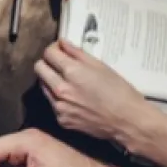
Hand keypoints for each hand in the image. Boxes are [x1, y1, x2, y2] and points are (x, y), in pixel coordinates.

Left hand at [36, 40, 162, 149]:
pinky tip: (74, 98)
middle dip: (48, 62)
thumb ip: (77, 53)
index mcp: (72, 72)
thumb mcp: (101, 66)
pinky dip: (59, 98)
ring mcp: (60, 106)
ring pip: (43, 85)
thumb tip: (63, 44)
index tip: (60, 49)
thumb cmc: (120, 93)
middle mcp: (61, 89)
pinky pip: (52, 103)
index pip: (48, 53)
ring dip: (51, 79)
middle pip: (39, 68)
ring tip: (68, 81)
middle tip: (60, 63)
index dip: (54, 48)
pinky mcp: (62, 120)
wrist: (128, 122)